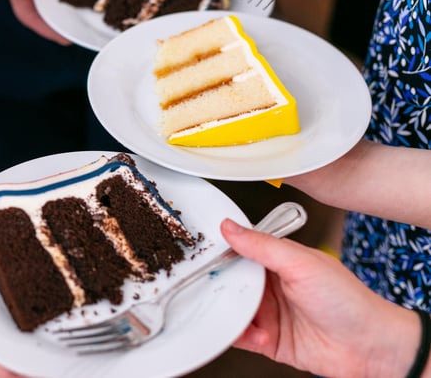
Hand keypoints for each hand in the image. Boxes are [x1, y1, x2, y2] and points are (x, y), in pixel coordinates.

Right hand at [221, 218, 418, 376]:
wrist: (370, 346)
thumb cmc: (349, 301)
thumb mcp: (302, 263)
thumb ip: (263, 245)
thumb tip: (230, 226)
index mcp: (278, 261)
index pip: (241, 250)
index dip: (222, 250)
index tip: (203, 252)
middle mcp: (271, 286)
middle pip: (231, 280)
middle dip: (219, 283)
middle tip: (207, 283)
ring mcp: (269, 313)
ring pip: (232, 309)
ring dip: (229, 312)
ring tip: (233, 311)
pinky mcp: (269, 340)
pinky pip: (241, 337)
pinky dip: (239, 336)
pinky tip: (255, 333)